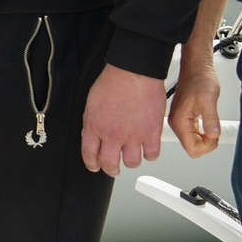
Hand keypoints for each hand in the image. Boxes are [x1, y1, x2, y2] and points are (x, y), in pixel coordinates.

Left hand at [80, 62, 166, 176]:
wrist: (134, 72)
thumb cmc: (114, 81)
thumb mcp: (91, 102)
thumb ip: (91, 121)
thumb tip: (91, 134)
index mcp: (96, 127)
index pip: (90, 155)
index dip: (92, 164)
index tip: (95, 166)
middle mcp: (113, 135)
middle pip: (110, 164)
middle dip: (110, 169)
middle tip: (113, 169)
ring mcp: (133, 136)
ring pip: (132, 163)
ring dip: (131, 162)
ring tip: (132, 157)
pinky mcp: (151, 133)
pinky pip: (152, 154)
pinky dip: (150, 155)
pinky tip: (148, 150)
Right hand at [168, 54, 222, 158]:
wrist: (196, 68)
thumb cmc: (200, 79)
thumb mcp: (209, 99)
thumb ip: (211, 119)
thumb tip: (213, 134)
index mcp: (179, 121)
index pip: (192, 149)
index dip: (207, 145)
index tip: (214, 133)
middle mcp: (176, 123)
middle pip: (192, 148)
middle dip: (207, 143)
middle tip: (214, 128)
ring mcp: (180, 121)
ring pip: (193, 143)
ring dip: (205, 138)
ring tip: (211, 123)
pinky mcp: (184, 118)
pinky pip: (194, 134)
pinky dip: (203, 133)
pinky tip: (207, 122)